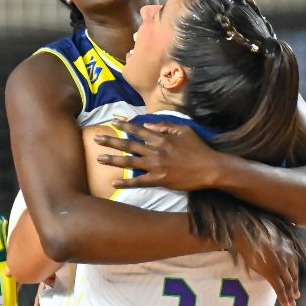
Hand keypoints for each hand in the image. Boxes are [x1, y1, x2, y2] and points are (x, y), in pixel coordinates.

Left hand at [93, 120, 218, 190]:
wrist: (209, 168)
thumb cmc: (199, 148)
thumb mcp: (184, 130)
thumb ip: (165, 127)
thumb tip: (148, 125)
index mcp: (160, 138)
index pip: (138, 130)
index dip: (124, 126)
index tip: (113, 123)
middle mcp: (154, 151)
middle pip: (128, 145)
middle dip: (111, 141)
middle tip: (96, 139)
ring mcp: (155, 166)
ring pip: (129, 162)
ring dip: (113, 160)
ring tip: (99, 158)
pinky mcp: (159, 180)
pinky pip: (139, 181)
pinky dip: (126, 182)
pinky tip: (114, 182)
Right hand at [237, 226, 300, 305]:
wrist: (245, 233)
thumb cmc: (254, 232)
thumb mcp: (271, 234)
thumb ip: (277, 241)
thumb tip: (275, 242)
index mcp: (288, 248)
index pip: (294, 266)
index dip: (295, 277)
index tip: (295, 284)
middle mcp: (288, 257)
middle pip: (293, 276)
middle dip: (294, 288)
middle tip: (295, 297)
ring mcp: (280, 266)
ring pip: (288, 284)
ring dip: (290, 296)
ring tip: (290, 304)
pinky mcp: (271, 273)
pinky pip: (280, 289)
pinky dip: (284, 298)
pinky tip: (286, 305)